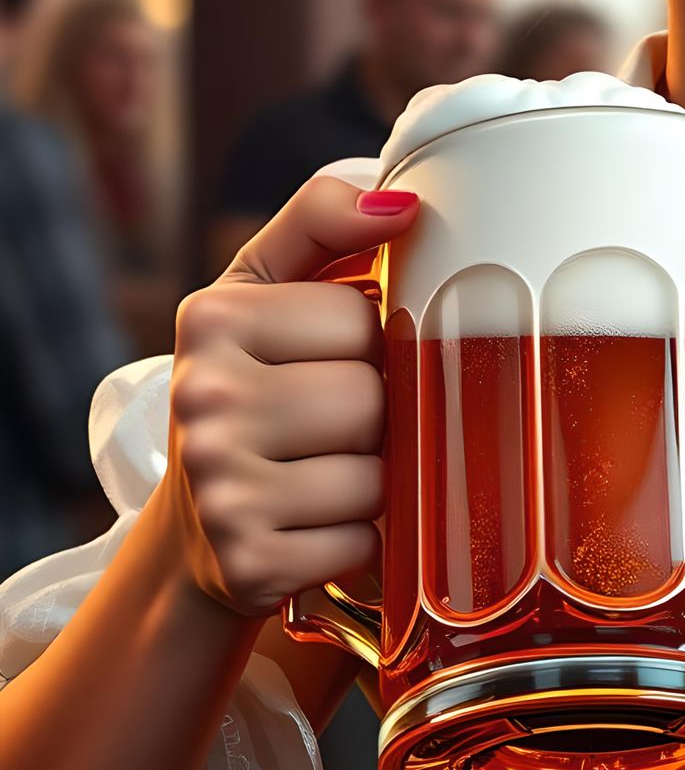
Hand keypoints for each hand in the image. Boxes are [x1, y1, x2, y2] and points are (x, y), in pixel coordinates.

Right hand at [162, 177, 420, 617]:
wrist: (198, 526)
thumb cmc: (255, 385)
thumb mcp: (267, 288)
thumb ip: (321, 220)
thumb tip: (402, 205)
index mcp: (213, 319)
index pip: (362, 317)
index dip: (368, 342)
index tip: (332, 359)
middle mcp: (203, 400)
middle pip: (374, 396)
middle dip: (377, 414)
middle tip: (333, 426)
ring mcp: (221, 489)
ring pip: (379, 472)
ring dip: (376, 478)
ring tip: (328, 472)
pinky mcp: (251, 563)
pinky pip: (367, 540)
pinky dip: (362, 538)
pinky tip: (319, 525)